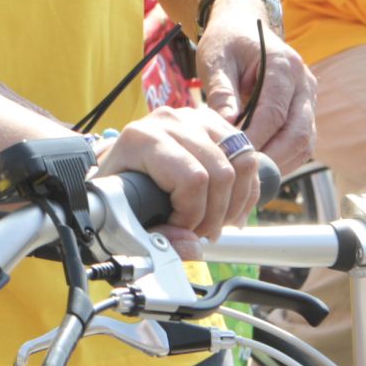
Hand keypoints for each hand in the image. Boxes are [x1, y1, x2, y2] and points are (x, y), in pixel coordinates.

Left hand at [98, 105, 261, 247]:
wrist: (118, 166)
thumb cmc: (117, 191)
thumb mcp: (122, 217)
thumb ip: (152, 239)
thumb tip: (191, 247)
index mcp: (142, 139)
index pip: (193, 179)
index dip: (193, 214)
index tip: (177, 230)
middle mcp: (171, 121)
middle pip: (222, 172)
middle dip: (215, 215)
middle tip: (199, 233)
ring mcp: (195, 118)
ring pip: (243, 161)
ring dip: (236, 203)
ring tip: (216, 223)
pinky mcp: (214, 123)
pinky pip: (248, 156)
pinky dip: (246, 190)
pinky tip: (229, 210)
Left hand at [194, 0, 315, 173]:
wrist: (243, 26)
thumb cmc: (226, 42)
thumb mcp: (215, 58)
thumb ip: (221, 91)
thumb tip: (227, 127)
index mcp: (283, 65)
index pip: (274, 112)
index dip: (255, 138)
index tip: (232, 157)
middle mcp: (304, 82)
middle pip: (298, 133)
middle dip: (272, 158)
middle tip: (243, 176)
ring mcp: (308, 98)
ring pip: (305, 143)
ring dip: (280, 163)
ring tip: (250, 177)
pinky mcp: (304, 111)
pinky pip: (301, 143)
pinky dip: (284, 159)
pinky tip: (259, 168)